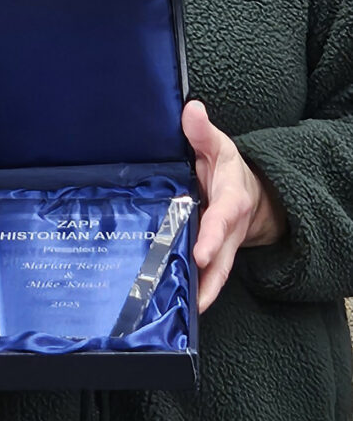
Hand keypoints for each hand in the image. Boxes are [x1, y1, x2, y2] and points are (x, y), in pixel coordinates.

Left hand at [182, 99, 287, 311]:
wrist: (247, 192)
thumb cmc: (225, 168)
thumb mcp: (217, 146)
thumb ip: (201, 131)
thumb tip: (191, 109)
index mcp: (230, 200)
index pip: (222, 220)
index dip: (212, 237)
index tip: (200, 254)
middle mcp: (229, 229)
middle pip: (222, 258)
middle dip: (209, 279)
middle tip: (193, 299)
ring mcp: (222, 246)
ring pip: (215, 274)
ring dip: (201, 292)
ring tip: (181, 312)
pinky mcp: (212, 255)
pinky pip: (205, 276)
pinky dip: (194, 290)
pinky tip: (172, 304)